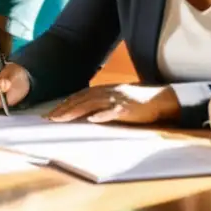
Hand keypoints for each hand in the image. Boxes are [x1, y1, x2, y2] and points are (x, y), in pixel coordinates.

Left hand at [47, 83, 179, 124]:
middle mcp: (108, 92)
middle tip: (49, 118)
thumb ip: (102, 103)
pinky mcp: (128, 109)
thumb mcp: (117, 98)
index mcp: (105, 90)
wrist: (160, 99)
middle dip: (64, 108)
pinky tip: (92, 120)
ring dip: (76, 111)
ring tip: (62, 119)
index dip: (65, 104)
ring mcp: (117, 99)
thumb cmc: (138, 101)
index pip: (80, 95)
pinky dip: (102, 115)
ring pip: (92, 104)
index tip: (51, 113)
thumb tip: (85, 112)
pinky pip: (113, 112)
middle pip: (82, 99)